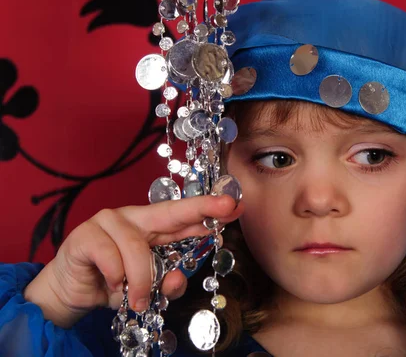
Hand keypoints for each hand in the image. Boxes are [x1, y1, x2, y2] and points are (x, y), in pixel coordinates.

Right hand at [24, 195, 243, 327]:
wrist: (71, 291)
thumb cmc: (114, 283)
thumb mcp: (147, 288)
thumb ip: (167, 283)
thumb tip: (178, 278)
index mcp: (152, 227)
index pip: (184, 217)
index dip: (209, 211)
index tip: (235, 205)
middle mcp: (134, 218)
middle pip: (169, 211)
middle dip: (200, 208)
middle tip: (225, 207)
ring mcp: (108, 221)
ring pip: (138, 248)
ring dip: (140, 279)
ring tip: (136, 299)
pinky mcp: (85, 234)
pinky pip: (110, 256)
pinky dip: (115, 276)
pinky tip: (110, 283)